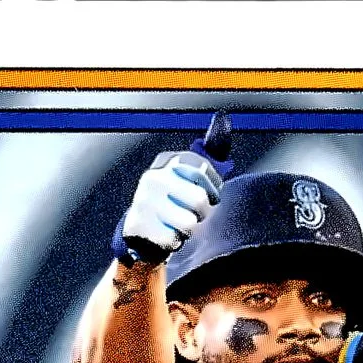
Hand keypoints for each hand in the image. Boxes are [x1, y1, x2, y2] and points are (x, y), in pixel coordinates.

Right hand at [113, 114, 232, 266]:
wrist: (141, 231)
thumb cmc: (175, 200)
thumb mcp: (191, 173)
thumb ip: (211, 151)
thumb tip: (223, 119)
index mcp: (169, 161)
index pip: (203, 171)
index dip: (214, 189)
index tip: (213, 197)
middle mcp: (154, 177)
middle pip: (198, 201)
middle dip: (203, 213)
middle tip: (196, 215)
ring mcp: (144, 201)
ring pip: (187, 224)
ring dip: (189, 231)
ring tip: (180, 226)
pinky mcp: (138, 225)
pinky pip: (173, 241)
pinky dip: (174, 243)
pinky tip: (167, 235)